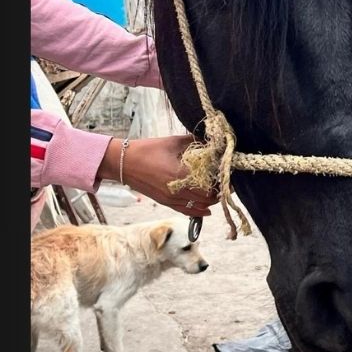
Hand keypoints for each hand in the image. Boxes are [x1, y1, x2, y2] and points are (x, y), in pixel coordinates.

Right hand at [98, 135, 219, 217]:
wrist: (124, 163)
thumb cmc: (148, 149)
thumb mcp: (173, 142)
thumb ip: (193, 142)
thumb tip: (210, 141)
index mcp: (180, 174)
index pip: (209, 182)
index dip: (221, 180)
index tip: (228, 173)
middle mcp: (177, 190)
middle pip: (206, 197)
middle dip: (218, 191)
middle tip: (226, 183)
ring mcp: (170, 199)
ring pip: (198, 206)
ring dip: (210, 201)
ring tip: (218, 192)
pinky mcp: (165, 202)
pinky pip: (186, 210)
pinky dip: (198, 210)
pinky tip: (207, 210)